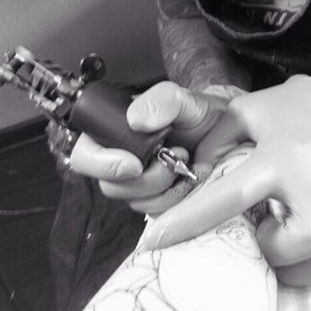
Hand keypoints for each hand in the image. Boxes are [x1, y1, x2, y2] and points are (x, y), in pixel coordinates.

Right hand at [68, 81, 245, 212]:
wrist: (226, 132)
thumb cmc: (198, 113)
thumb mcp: (182, 98)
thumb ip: (160, 100)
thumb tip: (135, 120)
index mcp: (114, 133)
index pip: (84, 156)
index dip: (102, 165)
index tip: (133, 165)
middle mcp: (121, 160)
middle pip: (110, 186)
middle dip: (144, 179)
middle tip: (173, 159)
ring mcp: (139, 184)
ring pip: (134, 202)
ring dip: (163, 188)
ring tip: (186, 163)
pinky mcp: (158, 201)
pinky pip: (156, 212)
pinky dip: (176, 199)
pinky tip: (190, 179)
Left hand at [140, 73, 310, 286]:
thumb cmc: (289, 109)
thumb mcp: (243, 113)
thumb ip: (212, 145)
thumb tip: (191, 180)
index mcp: (278, 159)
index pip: (228, 199)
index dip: (186, 224)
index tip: (153, 242)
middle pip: (295, 246)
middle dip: (269, 252)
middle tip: (258, 235)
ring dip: (297, 268)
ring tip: (281, 245)